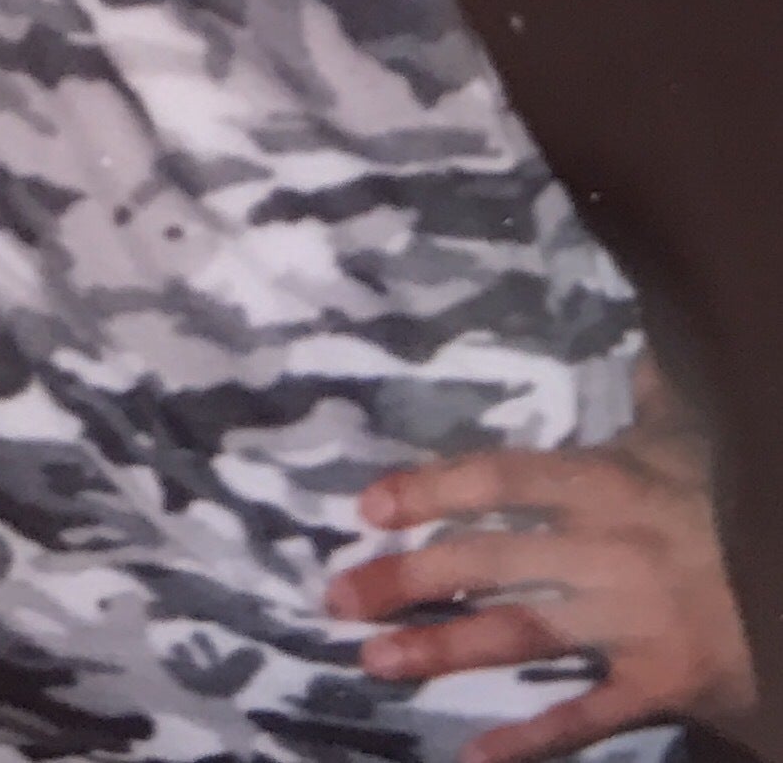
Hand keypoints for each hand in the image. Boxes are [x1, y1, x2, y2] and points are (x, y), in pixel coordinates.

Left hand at [327, 365, 755, 762]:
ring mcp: (630, 622)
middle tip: (337, 596)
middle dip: (407, 579)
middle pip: (486, 563)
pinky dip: (533, 738)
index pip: (496, 481)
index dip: (429, 491)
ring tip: (375, 659)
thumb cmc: (743, 496)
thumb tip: (639, 355)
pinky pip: (588, 715)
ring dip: (443, 649)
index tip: (368, 507)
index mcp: (603, 483)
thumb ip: (656, 395)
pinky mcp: (664, 684)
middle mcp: (602, 550)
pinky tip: (476, 755)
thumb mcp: (696, 435)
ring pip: (519, 634)